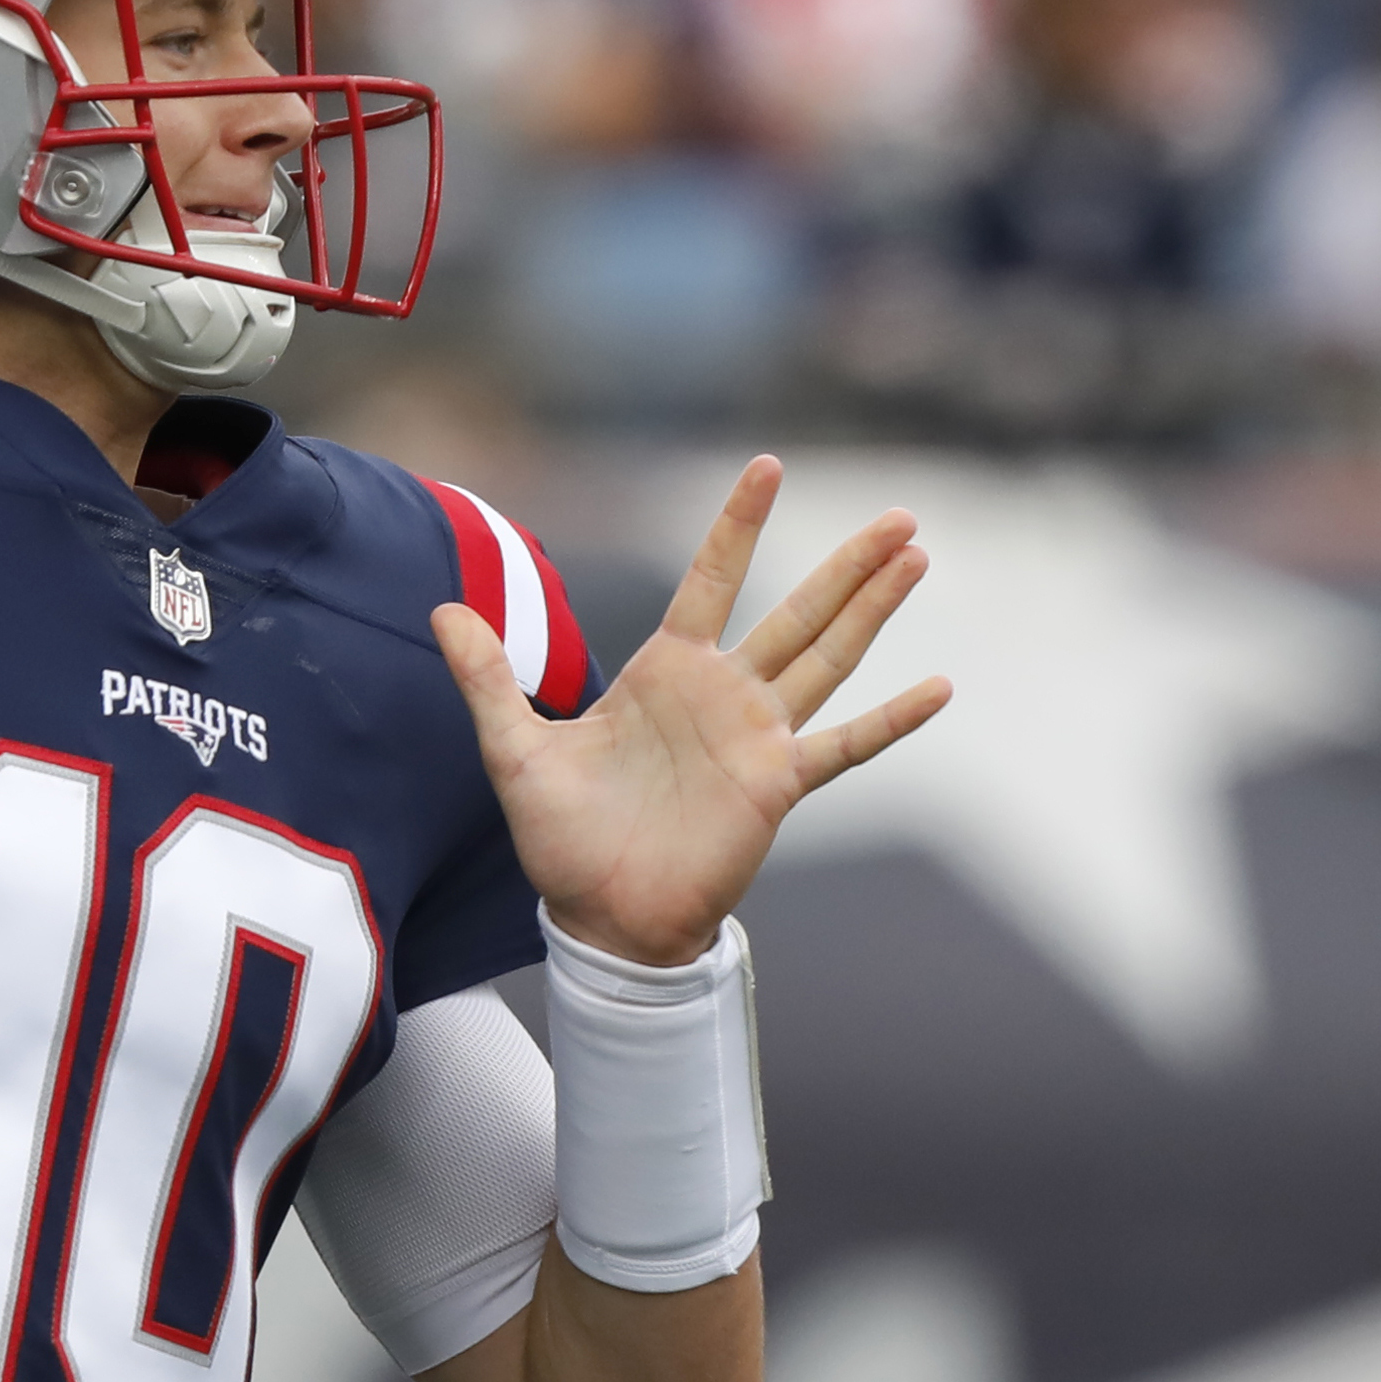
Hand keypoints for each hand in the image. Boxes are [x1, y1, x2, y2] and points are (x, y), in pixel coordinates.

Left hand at [433, 459, 946, 968]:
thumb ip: (486, 679)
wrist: (600, 916)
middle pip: (796, 610)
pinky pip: (846, 746)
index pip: (712, 578)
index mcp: (666, 671)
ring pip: (828, 657)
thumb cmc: (563, 838)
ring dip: (873, 610)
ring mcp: (757, 737)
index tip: (769, 465)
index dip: (739, 524)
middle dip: (847, 563)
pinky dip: (892, 719)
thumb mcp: (514, 751)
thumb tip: (441, 612)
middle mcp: (722, 694)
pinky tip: (940, 687)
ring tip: (917, 557)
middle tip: (901, 514)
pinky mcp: (776, 786)